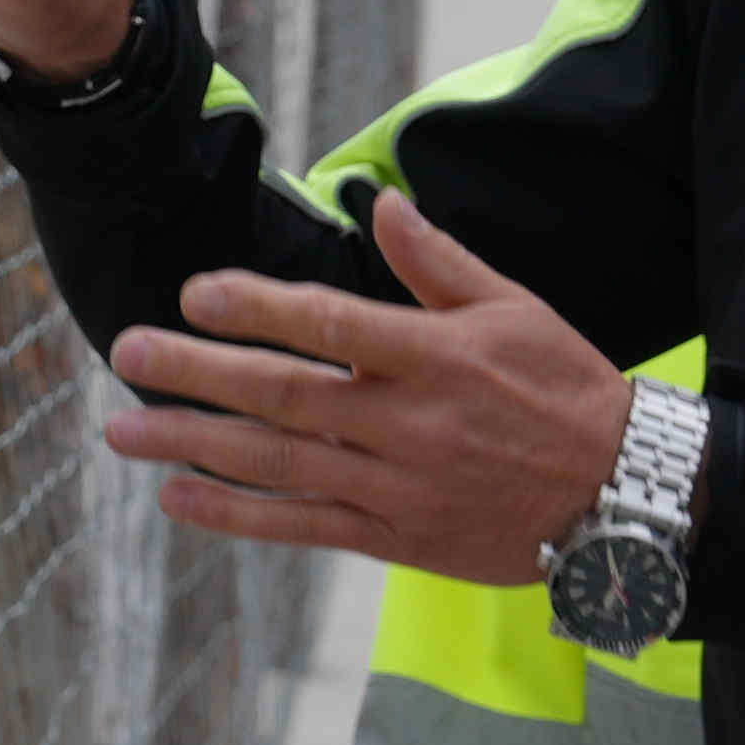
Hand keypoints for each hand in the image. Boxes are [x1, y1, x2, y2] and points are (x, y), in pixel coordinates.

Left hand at [108, 193, 638, 583]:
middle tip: (129, 352)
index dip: (259, 309)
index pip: (331, 325)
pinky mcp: (395, 540)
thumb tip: (382, 203)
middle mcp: (408, 423)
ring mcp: (396, 488)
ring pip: (279, 464)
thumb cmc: (566, 390)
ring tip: (125, 430)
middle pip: (285, 395)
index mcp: (436, 357)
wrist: (620, 496)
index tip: (195, 293)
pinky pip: (302, 527)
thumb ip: (438, 262)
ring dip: (195, 445)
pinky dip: (237, 515)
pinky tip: (179, 496)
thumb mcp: (515, 308)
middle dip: (199, 374)